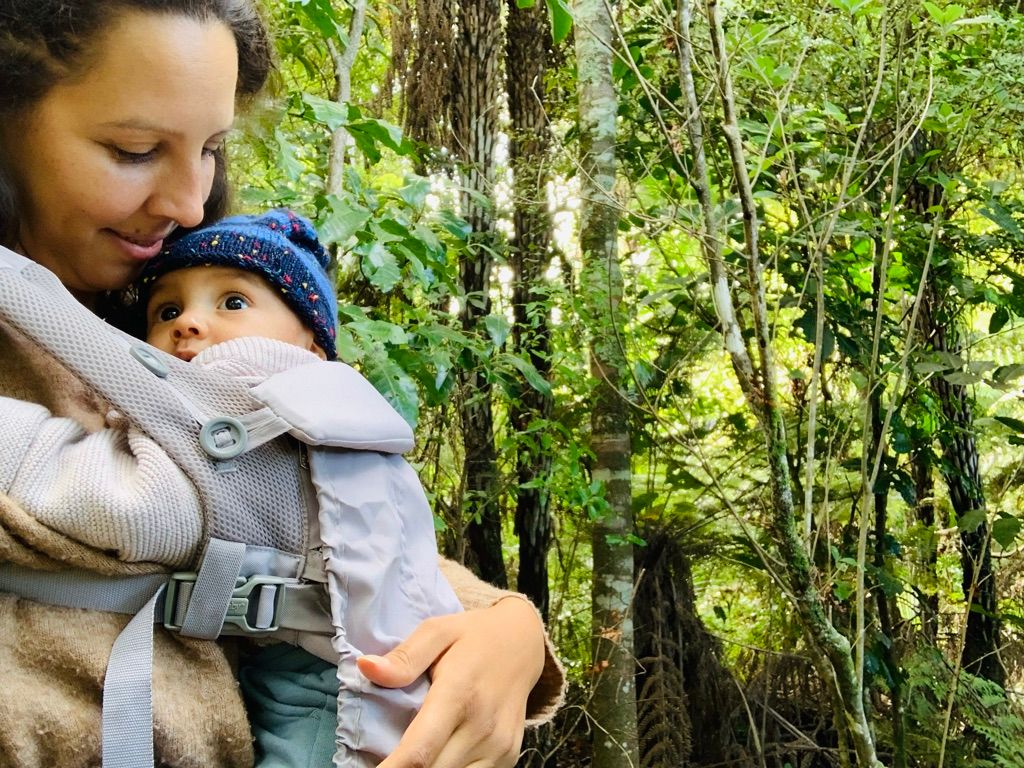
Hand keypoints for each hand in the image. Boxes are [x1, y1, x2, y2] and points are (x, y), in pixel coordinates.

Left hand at [357, 596, 545, 767]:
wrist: (524, 642)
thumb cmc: (473, 636)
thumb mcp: (437, 631)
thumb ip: (404, 656)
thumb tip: (366, 668)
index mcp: (459, 693)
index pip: (419, 751)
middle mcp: (482, 726)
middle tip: (384, 760)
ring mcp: (499, 746)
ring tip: (409, 759)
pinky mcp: (508, 757)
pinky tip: (436, 757)